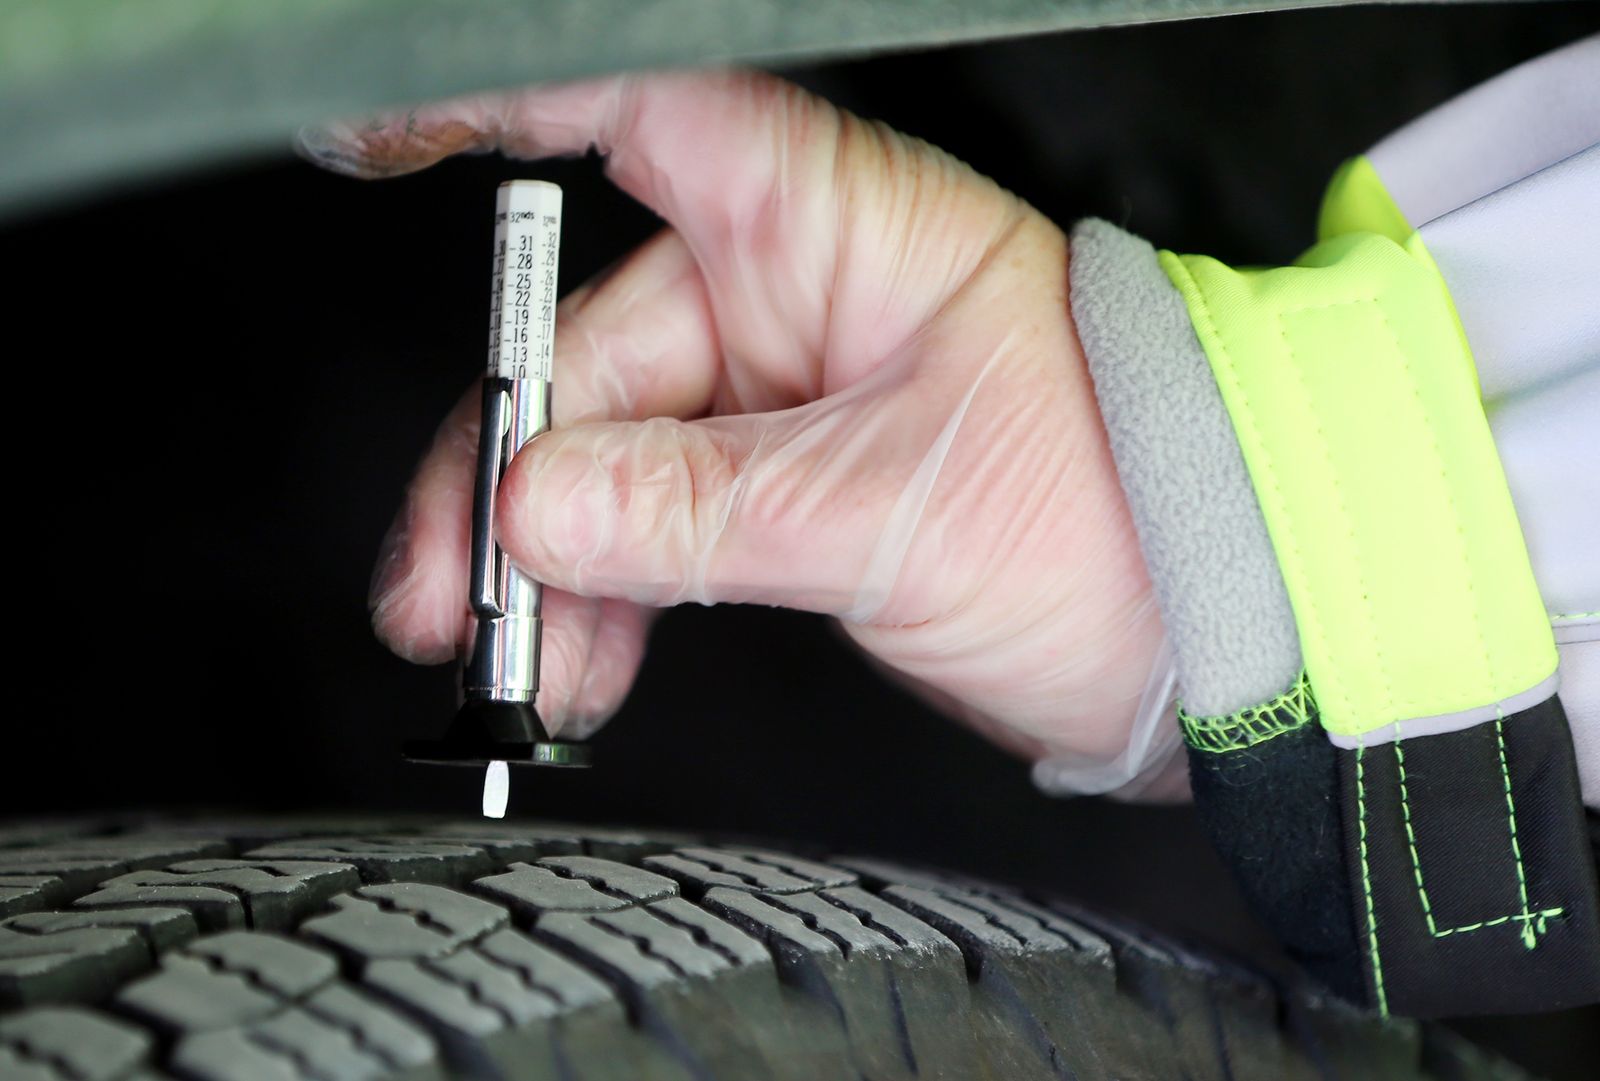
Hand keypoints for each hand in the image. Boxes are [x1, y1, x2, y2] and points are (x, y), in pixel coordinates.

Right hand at [303, 70, 1167, 781]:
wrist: (1214, 626)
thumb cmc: (1124, 511)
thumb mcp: (897, 509)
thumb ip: (704, 507)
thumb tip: (540, 506)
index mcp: (839, 229)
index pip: (646, 122)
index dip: (502, 114)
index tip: (378, 140)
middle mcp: (798, 294)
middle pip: (589, 353)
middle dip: (513, 480)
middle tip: (457, 593)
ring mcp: (785, 395)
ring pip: (607, 457)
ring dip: (547, 562)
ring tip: (521, 664)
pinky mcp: (785, 488)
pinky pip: (654, 525)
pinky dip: (607, 595)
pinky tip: (582, 664)